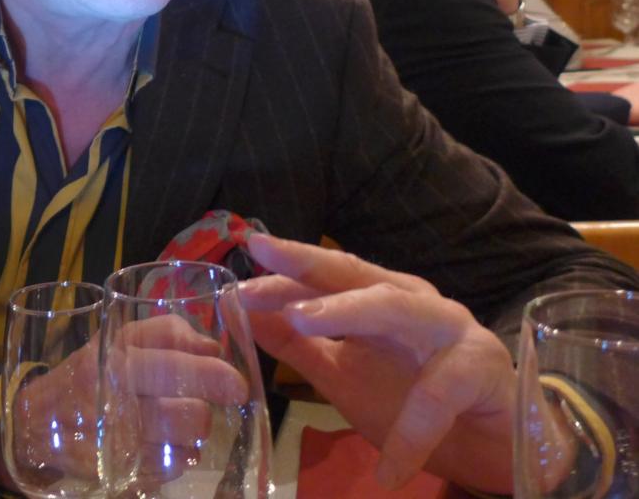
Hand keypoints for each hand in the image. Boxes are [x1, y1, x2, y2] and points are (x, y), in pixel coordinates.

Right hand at [2, 315, 246, 485]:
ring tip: (174, 425)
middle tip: (197, 406)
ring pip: (184, 450)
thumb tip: (212, 347)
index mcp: (114, 361)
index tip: (237, 386)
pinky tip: (159, 444)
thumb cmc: (90, 373)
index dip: (211, 377)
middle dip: (202, 413)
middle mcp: (114, 405)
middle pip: (188, 418)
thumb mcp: (118, 338)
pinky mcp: (119, 478)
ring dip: (189, 438)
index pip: (171, 368)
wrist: (35, 423)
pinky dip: (173, 459)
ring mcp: (116, 448)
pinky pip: (168, 472)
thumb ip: (168, 333)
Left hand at [240, 233, 515, 493]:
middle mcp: (414, 299)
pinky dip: (413, 433)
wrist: (498, 443)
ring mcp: (452, 328)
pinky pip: (440, 396)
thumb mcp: (344, 371)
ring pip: (398, 309)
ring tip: (300, 321)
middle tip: (261, 270)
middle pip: (357, 275)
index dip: (282, 271)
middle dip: (307, 267)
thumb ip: (298, 344)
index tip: (239, 268)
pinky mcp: (482, 370)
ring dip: (347, 311)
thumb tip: (242, 315)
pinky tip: (388, 470)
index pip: (325, 275)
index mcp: (379, 295)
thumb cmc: (416, 397)